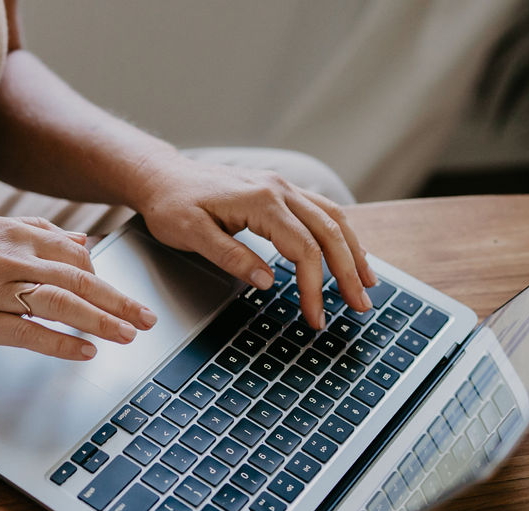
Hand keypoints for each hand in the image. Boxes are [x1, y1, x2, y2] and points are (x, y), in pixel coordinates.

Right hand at [0, 215, 156, 359]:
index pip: (75, 255)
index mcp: (14, 233)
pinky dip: (60, 344)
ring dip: (99, 321)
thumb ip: (35, 233)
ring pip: (59, 304)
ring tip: (128, 336)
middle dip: (118, 300)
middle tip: (148, 319)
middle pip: (77, 279)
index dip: (105, 278)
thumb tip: (81, 242)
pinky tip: (85, 353)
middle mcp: (9, 257)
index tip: (125, 298)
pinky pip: (27, 334)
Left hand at [133, 155, 377, 328]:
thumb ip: (230, 256)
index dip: (314, 287)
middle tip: (360, 307)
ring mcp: (282, 187)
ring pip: (333, 218)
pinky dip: (340, 234)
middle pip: (330, 233)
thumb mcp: (191, 235)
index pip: (303, 250)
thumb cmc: (171, 205)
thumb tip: (267, 280)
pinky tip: (348, 252)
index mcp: (260, 201)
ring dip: (354, 251)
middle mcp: (278, 189)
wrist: (161, 176)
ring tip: (367, 283)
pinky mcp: (279, 191)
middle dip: (349, 273)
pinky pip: (321, 210)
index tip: (316, 316)